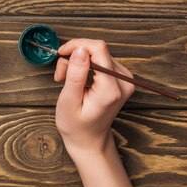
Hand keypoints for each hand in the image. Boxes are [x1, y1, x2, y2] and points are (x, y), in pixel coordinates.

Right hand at [54, 39, 134, 157]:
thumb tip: (80, 49)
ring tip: (67, 79)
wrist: (89, 140)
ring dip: (79, 61)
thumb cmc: (76, 125)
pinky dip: (86, 65)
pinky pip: (102, 59)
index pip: (98, 49)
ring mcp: (125, 80)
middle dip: (75, 56)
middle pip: (98, 49)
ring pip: (98, 53)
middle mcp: (123, 82)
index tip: (61, 54)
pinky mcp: (122, 78)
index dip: (77, 46)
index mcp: (111, 89)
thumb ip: (75, 74)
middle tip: (61, 75)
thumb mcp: (69, 101)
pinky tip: (78, 78)